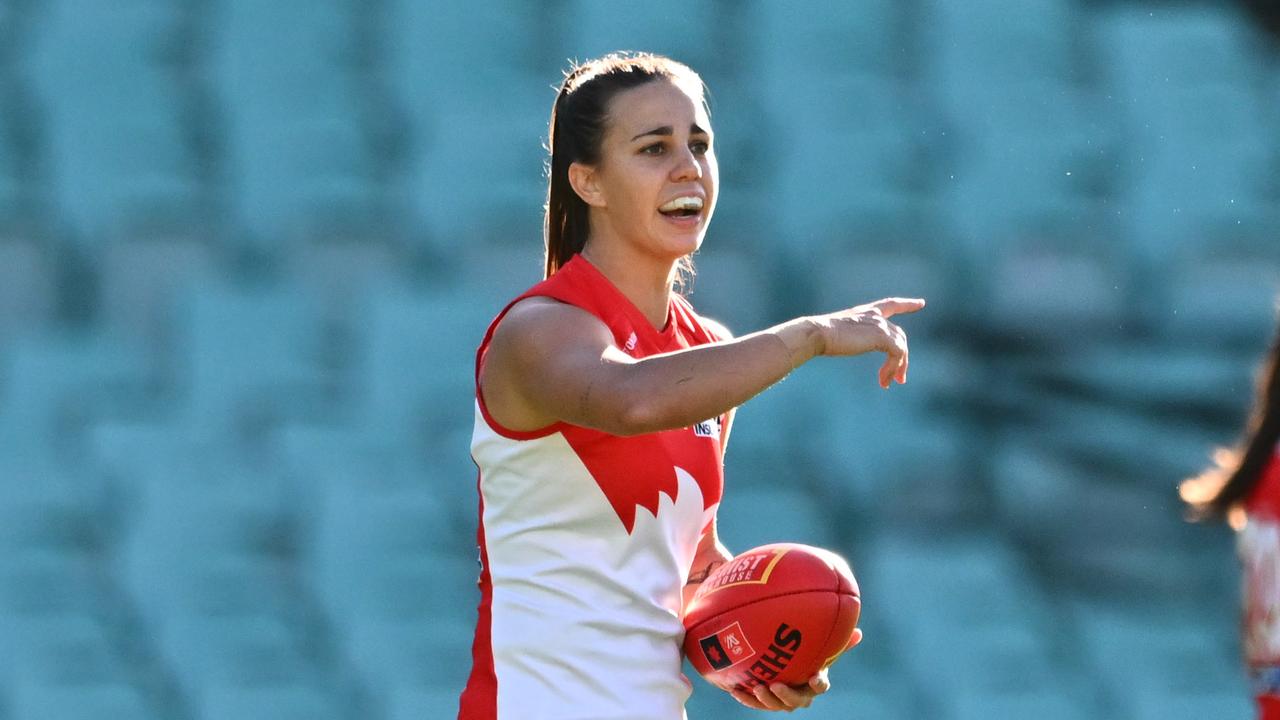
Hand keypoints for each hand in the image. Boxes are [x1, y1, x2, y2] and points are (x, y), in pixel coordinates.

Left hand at [726, 628, 862, 711]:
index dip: (818, 683)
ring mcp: (782, 700)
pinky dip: (747, 698)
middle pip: (796, 701)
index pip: (820, 685)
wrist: (780, 664)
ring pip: (776, 705)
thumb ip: (835, 640)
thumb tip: (860, 632)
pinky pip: (756, 703)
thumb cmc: (805, 654)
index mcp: (814, 682)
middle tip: (776, 685)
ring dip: (766, 700)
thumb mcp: (818, 644)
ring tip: (757, 687)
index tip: (814, 677)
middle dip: (786, 696)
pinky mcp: (764, 700)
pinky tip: (735, 689)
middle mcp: (800, 694)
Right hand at [812, 298, 924, 387]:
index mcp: (866, 312)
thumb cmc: (821, 336)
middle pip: (899, 337)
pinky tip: (883, 380)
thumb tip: (846, 344)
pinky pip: (897, 354)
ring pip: (901, 348)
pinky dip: (892, 369)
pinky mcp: (882, 336)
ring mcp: (881, 325)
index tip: (921, 303)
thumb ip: (852, 337)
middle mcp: (876, 316)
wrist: (818, 334)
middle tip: (900, 380)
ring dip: (896, 368)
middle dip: (902, 359)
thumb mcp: (841, 335)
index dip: (907, 304)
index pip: (891, 304)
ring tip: (886, 384)